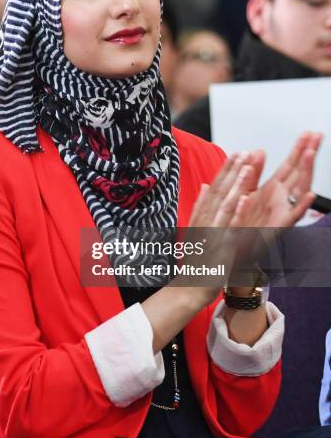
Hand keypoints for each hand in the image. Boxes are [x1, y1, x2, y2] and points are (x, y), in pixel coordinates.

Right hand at [179, 152, 256, 303]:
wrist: (190, 285)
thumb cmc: (195, 259)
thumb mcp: (195, 228)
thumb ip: (200, 206)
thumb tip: (204, 185)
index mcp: (202, 215)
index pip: (215, 187)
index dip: (226, 170)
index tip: (236, 153)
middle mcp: (206, 221)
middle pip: (220, 191)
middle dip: (232, 171)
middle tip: (244, 152)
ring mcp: (213, 233)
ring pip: (225, 205)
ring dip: (236, 185)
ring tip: (246, 167)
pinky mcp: (221, 247)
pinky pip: (230, 229)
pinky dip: (236, 213)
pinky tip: (243, 199)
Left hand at [230, 132, 321, 227]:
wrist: (231, 249)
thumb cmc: (242, 224)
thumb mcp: (245, 192)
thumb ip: (253, 172)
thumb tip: (259, 151)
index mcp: (273, 190)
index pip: (290, 165)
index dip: (299, 149)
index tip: (308, 133)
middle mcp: (281, 199)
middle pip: (299, 173)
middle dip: (308, 154)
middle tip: (317, 136)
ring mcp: (282, 212)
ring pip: (299, 191)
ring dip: (306, 173)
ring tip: (309, 155)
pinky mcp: (278, 228)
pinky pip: (292, 217)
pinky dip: (301, 207)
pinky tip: (309, 196)